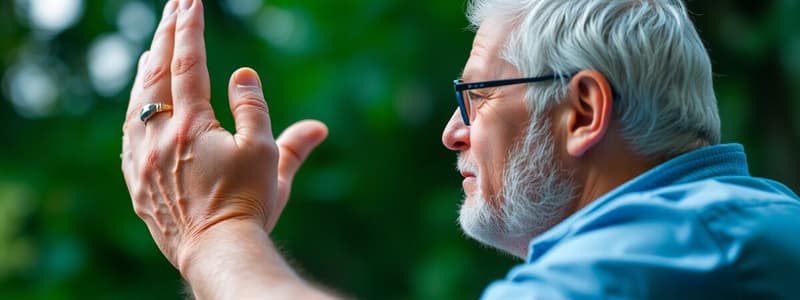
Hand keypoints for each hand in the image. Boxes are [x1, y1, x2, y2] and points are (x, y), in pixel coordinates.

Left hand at [121, 0, 326, 271]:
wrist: (218, 252)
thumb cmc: (248, 204)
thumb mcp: (267, 156)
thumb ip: (256, 111)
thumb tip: (247, 76)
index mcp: (192, 126)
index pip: (188, 64)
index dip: (188, 29)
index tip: (189, 1)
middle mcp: (159, 137)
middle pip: (157, 75)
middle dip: (165, 37)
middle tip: (172, 7)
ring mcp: (142, 160)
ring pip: (137, 102)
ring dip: (146, 70)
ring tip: (151, 48)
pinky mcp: (137, 182)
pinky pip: (128, 134)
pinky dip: (135, 108)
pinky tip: (139, 104)